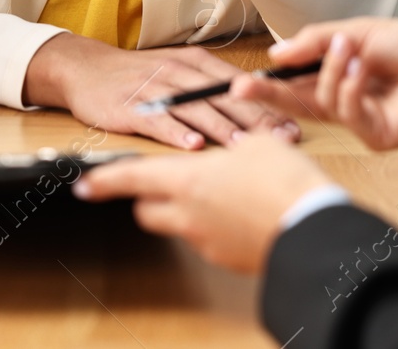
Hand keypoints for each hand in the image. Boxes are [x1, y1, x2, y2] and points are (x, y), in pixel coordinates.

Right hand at [24, 33, 298, 149]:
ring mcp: (153, 89)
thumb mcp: (178, 69)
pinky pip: (156, 120)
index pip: (238, 86)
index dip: (266, 107)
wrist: (86, 69)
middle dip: (254, 120)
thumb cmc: (137, 75)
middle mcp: (177, 72)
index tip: (291, 127)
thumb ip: (212, 85)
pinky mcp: (129, 106)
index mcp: (194, 62)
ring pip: (194, 108)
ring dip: (220, 128)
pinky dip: (175, 132)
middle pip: (222, 98)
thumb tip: (255, 108)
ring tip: (242, 146)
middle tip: (279, 140)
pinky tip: (192, 146)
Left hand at [73, 132, 334, 272]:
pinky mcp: (228, 258)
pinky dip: (213, 225)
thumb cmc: (283, 181)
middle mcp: (188, 214)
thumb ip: (235, 139)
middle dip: (149, 197)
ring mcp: (206, 240)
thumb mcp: (258, 144)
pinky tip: (238, 212)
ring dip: (182, 211)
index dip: (104, 181)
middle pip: (147, 210)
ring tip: (212, 193)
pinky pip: (208, 239)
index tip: (84, 185)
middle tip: (164, 182)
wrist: (313, 228)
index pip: (132, 179)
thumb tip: (235, 138)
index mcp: (186, 180)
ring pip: (177, 225)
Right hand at [229, 19, 397, 150]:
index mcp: (337, 77)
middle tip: (242, 88)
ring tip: (350, 47)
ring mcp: (360, 121)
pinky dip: (350, 87)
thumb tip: (275, 54)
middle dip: (270, 94)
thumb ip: (315, 43)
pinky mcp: (376, 135)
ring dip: (332, 71)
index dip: (267, 84)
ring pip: (322, 102)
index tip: (239, 82)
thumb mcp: (355, 31)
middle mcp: (344, 102)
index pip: (294, 84)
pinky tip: (363, 68)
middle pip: (297, 103)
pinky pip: (348, 112)